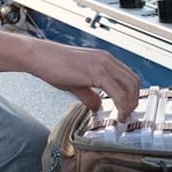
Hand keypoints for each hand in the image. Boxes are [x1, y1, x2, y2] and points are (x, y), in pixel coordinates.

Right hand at [27, 39, 141, 117]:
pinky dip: (121, 104)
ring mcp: (102, 63)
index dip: (131, 94)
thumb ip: (89, 95)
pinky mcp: (96, 71)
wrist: (38, 56)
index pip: (128, 76)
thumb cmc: (52, 64)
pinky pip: (117, 91)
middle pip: (133, 81)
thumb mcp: (75, 82)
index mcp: (103, 59)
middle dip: (134, 101)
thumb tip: (97, 106)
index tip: (127, 108)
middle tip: (127, 114)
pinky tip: (116, 113)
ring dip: (129, 104)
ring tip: (122, 116)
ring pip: (129, 86)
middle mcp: (106, 59)